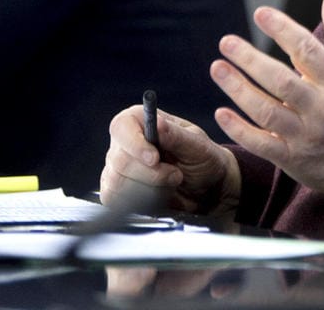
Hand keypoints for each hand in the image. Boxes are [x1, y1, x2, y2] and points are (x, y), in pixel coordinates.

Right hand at [99, 106, 239, 216]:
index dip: (135, 144)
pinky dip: (141, 203)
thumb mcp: (197, 145)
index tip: (154, 159)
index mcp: (141, 121)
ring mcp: (116, 167)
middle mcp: (125, 142)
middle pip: (120, 160)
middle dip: (153, 174)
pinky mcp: (115, 191)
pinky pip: (117, 200)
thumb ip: (176, 135)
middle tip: (177, 175)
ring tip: (171, 183)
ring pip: (119, 183)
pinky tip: (159, 195)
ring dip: (151, 189)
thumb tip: (157, 123)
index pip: (122, 127)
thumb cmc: (203, 159)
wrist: (208, 188)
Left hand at [211, 0, 323, 212]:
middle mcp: (323, 108)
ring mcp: (306, 136)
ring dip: (238, 90)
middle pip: (282, 82)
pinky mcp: (292, 158)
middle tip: (226, 42)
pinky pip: (261, 144)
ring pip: (267, 112)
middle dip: (251, 61)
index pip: (308, 51)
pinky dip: (239, 129)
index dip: (283, 30)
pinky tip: (221, 112)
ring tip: (217, 68)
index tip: (260, 13)